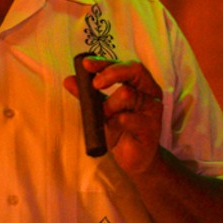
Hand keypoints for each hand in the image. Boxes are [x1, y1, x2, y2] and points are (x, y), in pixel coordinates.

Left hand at [64, 56, 163, 174]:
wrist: (134, 159)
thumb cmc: (121, 130)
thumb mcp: (101, 109)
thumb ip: (87, 95)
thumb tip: (69, 80)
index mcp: (140, 84)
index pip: (125, 65)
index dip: (105, 62)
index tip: (86, 65)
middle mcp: (150, 92)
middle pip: (135, 70)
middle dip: (110, 73)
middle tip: (94, 84)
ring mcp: (153, 109)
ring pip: (127, 94)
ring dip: (108, 105)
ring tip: (105, 117)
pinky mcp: (151, 127)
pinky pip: (126, 119)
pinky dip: (114, 123)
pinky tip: (115, 129)